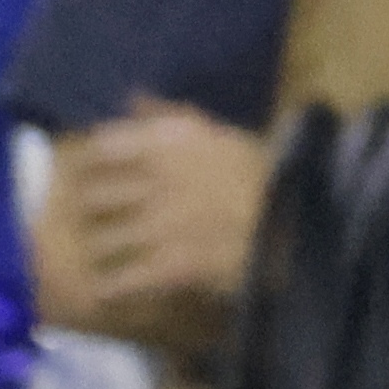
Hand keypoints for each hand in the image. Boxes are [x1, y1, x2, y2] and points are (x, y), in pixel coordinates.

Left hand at [29, 99, 274, 351]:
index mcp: (169, 143)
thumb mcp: (221, 135)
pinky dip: (109, 288)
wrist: (301, 226)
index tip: (87, 174)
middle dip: (90, 210)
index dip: (89, 163)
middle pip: (91, 196)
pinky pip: (120, 281)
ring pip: (100, 241)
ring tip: (104, 257)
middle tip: (93, 219)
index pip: (100, 146)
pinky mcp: (170, 267)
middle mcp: (157, 181)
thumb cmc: (266, 175)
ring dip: (100, 250)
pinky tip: (107, 291)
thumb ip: (171, 117)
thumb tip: (132, 98)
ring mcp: (160, 226)